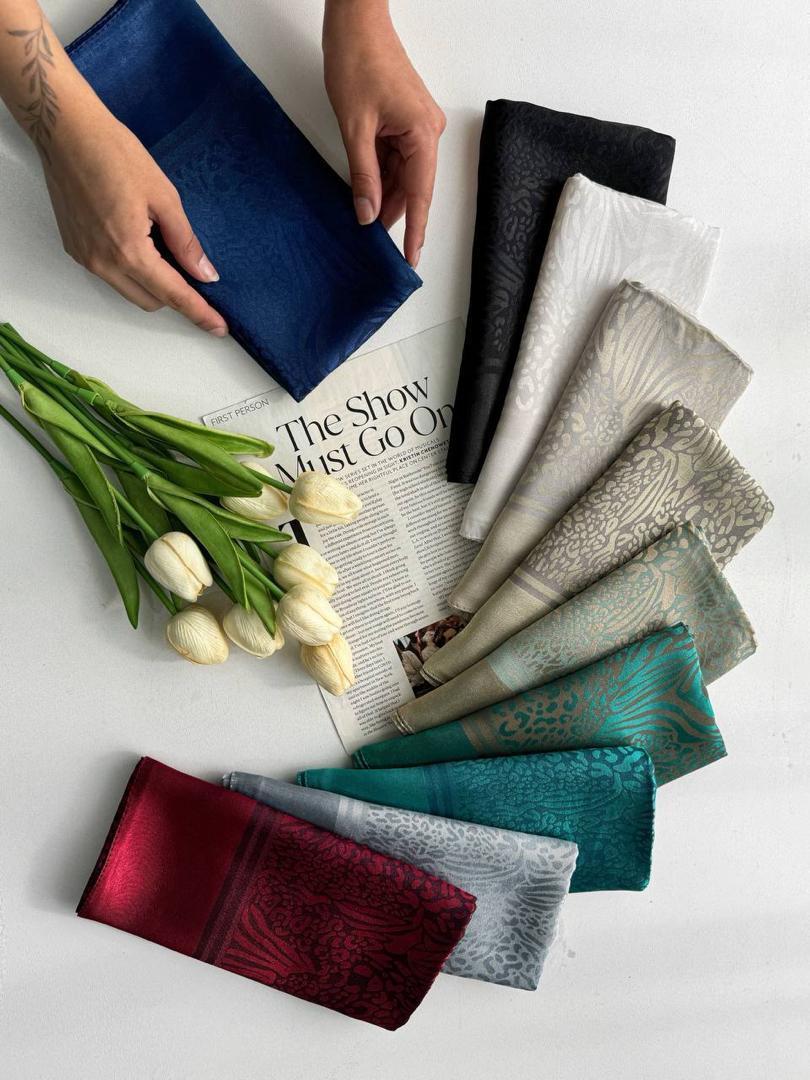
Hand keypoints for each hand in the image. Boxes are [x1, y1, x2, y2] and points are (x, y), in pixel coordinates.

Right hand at [42, 96, 226, 334]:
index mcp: (129, 250)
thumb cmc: (113, 153)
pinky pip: (112, 275)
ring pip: (130, 291)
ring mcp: (86, 258)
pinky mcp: (76, 250)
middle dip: (176, 297)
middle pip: (151, 301)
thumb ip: (185, 242)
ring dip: (153, 284)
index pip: (173, 295)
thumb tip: (204, 273)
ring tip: (167, 254)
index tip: (218, 328)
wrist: (66, 133)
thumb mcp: (164, 197)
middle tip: (196, 277)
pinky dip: (133, 271)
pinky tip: (142, 244)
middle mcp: (103, 263)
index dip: (199, 313)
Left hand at [323, 0, 444, 267]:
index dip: (416, 230)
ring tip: (363, 218)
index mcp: (423, 132)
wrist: (355, 19)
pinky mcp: (406, 120)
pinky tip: (365, 190)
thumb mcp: (354, 126)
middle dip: (393, 213)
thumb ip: (363, 174)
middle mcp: (428, 131)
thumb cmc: (357, 59)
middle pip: (413, 186)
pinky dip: (381, 175)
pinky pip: (396, 158)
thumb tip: (367, 213)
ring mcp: (418, 126)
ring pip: (403, 174)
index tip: (412, 259)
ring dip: (384, 194)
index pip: (421, 194)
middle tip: (373, 245)